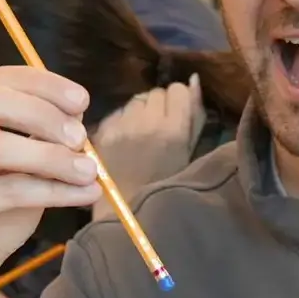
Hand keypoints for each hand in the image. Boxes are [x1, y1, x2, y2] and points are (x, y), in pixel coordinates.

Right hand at [0, 66, 99, 297]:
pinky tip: (82, 195)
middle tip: (82, 139)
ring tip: (89, 172)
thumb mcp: (23, 172)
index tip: (82, 100)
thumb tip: (80, 120)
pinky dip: (53, 190)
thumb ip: (43, 144)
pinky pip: (6, 189)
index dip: (42, 84)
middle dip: (44, 115)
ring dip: (53, 157)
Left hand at [91, 76, 204, 215]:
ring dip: (142, 111)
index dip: (181, 101)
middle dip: (161, 105)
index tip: (180, 116)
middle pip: (156, 92)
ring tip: (143, 134)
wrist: (128, 217)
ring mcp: (121, 126)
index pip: (178, 90)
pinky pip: (117, 113)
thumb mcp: (189, 155)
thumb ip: (195, 117)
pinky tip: (127, 141)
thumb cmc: (166, 190)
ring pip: (136, 100)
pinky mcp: (103, 131)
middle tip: (161, 127)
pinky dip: (124, 121)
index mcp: (173, 130)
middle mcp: (146, 122)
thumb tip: (195, 80)